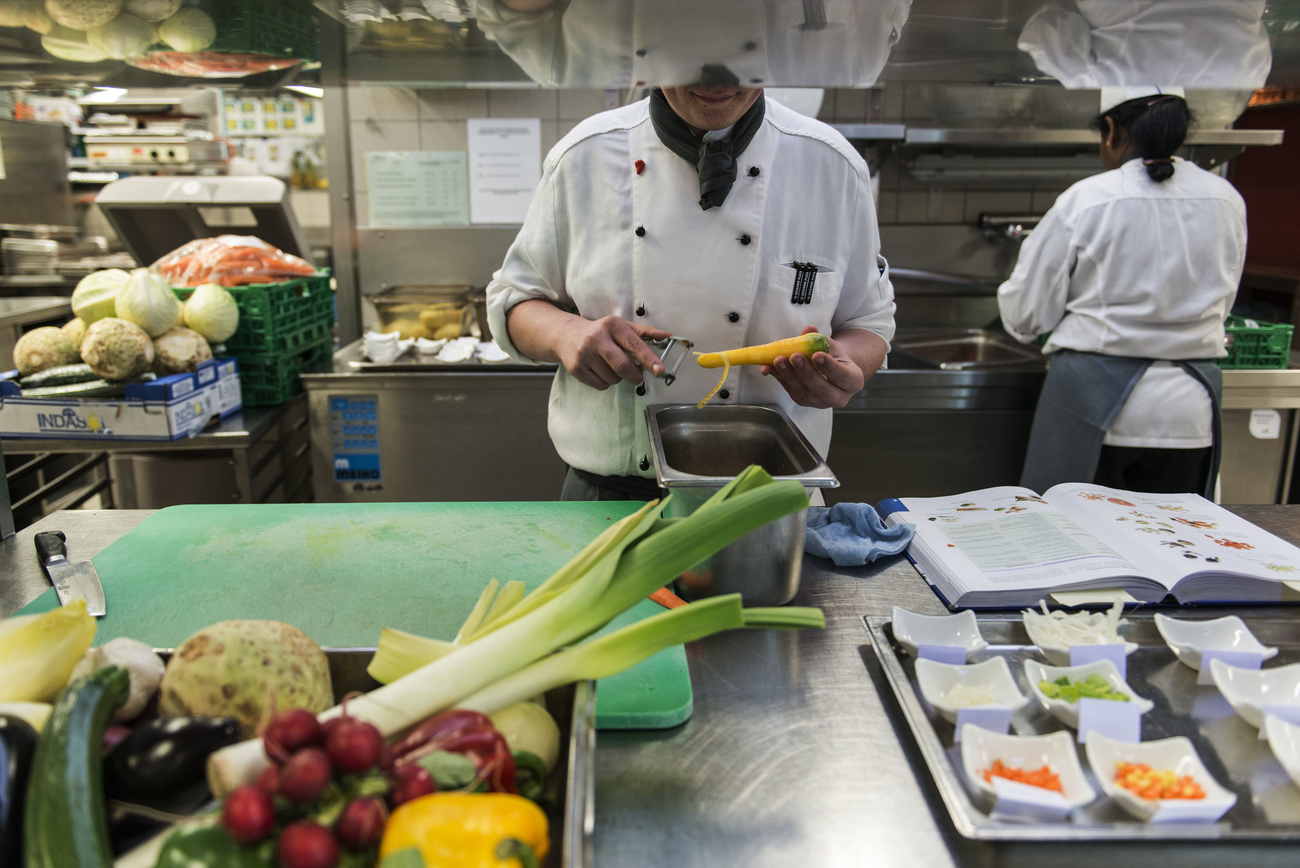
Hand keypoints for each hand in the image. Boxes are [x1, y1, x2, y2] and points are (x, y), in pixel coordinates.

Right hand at [555, 315, 672, 389]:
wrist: (565, 335)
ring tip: (610, 367)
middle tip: (638, 377)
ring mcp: (584, 354)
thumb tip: (667, 336)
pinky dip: (606, 382)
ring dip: (618, 378)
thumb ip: (644, 333)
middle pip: (623, 366)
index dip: (649, 359)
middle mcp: (597, 337)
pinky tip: (599, 371)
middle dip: (635, 376)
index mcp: (612, 325)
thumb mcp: (621, 327)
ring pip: (613, 378)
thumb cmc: (600, 332)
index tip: (660, 370)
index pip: (634, 344)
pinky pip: (601, 385)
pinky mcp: (576, 368)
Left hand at [761, 326, 866, 408]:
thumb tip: (808, 330)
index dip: (829, 366)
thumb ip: (820, 339)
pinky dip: (779, 378)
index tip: (816, 355)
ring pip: (804, 392)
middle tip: (794, 356)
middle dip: (806, 372)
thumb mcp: (831, 345)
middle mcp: (839, 397)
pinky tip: (769, 367)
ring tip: (779, 360)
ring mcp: (820, 402)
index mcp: (853, 381)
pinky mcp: (804, 402)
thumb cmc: (833, 355)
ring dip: (789, 376)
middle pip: (822, 388)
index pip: (842, 375)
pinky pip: (791, 391)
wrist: (831, 369)